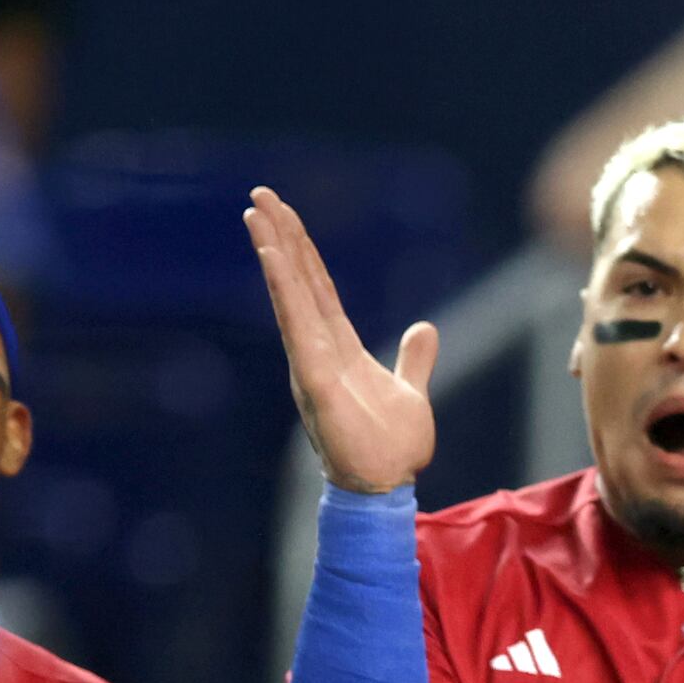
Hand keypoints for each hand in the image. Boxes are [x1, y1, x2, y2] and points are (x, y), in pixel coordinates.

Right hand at [249, 187, 439, 497]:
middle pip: (298, 282)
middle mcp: (318, 349)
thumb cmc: (391, 448)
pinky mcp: (314, 380)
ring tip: (257, 214)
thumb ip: (415, 360)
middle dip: (280, 237)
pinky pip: (297, 327)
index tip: (285, 215)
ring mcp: (312, 363)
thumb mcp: (411, 393)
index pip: (318, 289)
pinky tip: (273, 258)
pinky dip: (285, 291)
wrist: (387, 487)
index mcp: (339, 348)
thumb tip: (426, 329)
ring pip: (290, 297)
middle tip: (260, 195)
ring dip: (274, 254)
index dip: (303, 252)